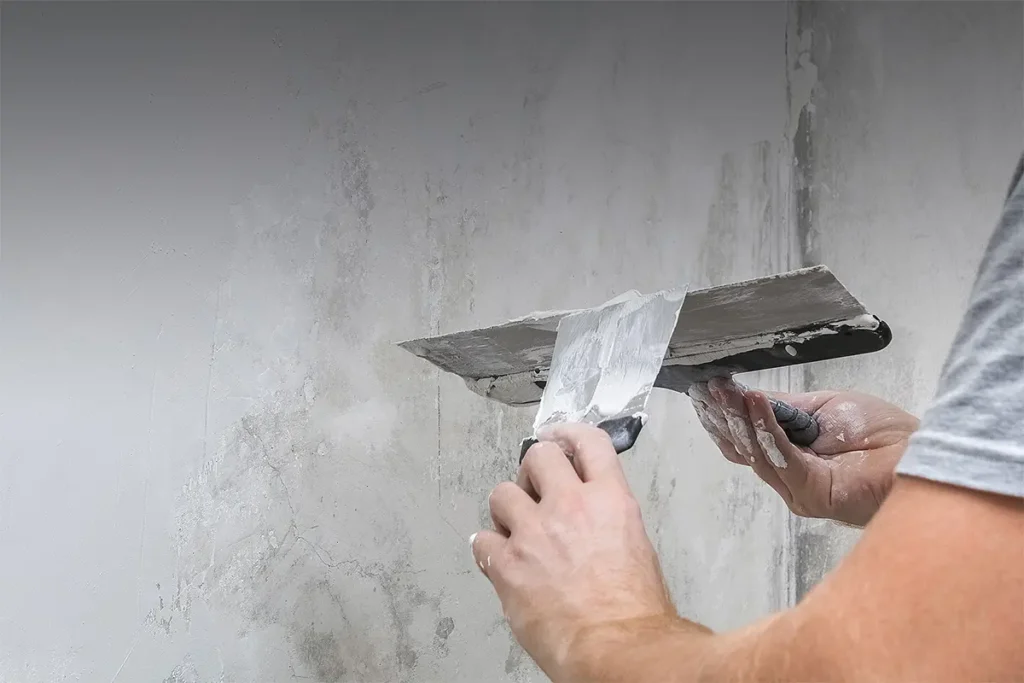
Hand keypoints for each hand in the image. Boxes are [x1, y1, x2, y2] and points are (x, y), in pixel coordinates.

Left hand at [470, 424, 679, 681]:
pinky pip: (481, 541)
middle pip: (537, 456)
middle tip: (534, 491)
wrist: (617, 649)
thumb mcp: (636, 547)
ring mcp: (534, 532)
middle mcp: (570, 505)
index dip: (567, 434)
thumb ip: (607, 519)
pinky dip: (488, 550)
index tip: (556, 436)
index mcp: (609, 500)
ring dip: (507, 510)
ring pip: (501, 493)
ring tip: (516, 531)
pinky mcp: (508, 563)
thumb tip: (589, 521)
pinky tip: (499, 561)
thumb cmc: (635, 612)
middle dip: (532, 470)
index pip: (587, 442)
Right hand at [690, 377, 918, 526]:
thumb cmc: (883, 432)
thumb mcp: (823, 408)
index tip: (703, 390)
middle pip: (741, 448)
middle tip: (703, 389)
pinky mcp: (811, 492)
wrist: (921, 453)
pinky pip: (779, 457)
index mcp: (790, 457)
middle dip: (721, 416)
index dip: (722, 417)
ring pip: (754, 453)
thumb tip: (747, 396)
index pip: (744, 441)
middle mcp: (788, 477)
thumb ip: (784, 408)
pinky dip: (765, 427)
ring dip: (737, 418)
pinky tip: (754, 401)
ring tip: (723, 390)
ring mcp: (797, 488)